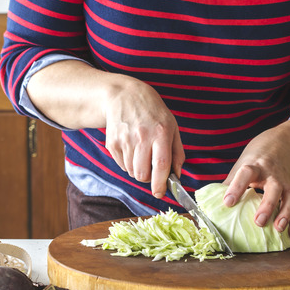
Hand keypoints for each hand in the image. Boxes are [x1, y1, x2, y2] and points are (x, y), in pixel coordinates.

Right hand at [104, 80, 184, 197]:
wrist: (124, 96)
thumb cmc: (153, 113)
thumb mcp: (172, 127)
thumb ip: (177, 153)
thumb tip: (176, 176)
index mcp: (160, 133)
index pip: (161, 164)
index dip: (161, 183)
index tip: (160, 193)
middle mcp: (141, 136)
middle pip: (142, 174)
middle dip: (148, 178)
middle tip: (152, 170)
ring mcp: (124, 140)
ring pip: (131, 172)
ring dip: (138, 170)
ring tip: (141, 153)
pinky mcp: (112, 142)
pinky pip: (121, 165)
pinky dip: (128, 163)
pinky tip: (131, 148)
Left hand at [222, 128, 289, 238]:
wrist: (281, 147)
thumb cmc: (255, 161)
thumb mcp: (241, 167)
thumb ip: (229, 184)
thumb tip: (210, 204)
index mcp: (255, 166)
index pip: (245, 174)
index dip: (236, 188)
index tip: (228, 203)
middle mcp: (272, 174)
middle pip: (274, 187)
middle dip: (267, 205)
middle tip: (259, 222)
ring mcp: (284, 183)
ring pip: (289, 197)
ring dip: (285, 213)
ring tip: (278, 229)